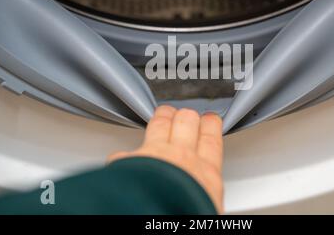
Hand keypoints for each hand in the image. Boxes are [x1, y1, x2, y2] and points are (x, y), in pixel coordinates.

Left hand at [108, 106, 223, 212]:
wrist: (154, 218)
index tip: (210, 120)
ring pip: (160, 123)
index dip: (210, 125)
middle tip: (184, 115)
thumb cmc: (183, 215)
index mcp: (205, 174)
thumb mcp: (208, 205)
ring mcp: (153, 155)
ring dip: (162, 117)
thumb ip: (205, 189)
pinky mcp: (127, 161)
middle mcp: (181, 159)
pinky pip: (124, 152)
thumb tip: (203, 195)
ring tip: (163, 114)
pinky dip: (124, 154)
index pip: (211, 140)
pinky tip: (123, 155)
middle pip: (187, 122)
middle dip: (185, 115)